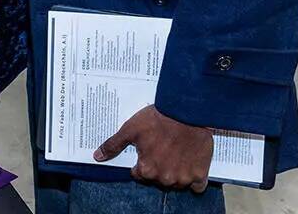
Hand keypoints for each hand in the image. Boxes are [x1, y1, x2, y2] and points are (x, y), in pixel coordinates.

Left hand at [94, 105, 213, 192]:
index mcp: (146, 169)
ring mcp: (183, 178)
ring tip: (175, 153)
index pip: (139, 174)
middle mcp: (164, 178)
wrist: (186, 112)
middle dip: (157, 167)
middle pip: (157, 179)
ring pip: (175, 183)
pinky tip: (190, 163)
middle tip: (162, 149)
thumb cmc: (157, 119)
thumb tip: (97, 157)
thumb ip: (113, 145)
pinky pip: (197, 186)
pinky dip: (194, 178)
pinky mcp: (200, 174)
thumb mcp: (130, 129)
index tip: (147, 150)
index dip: (142, 162)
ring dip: (174, 173)